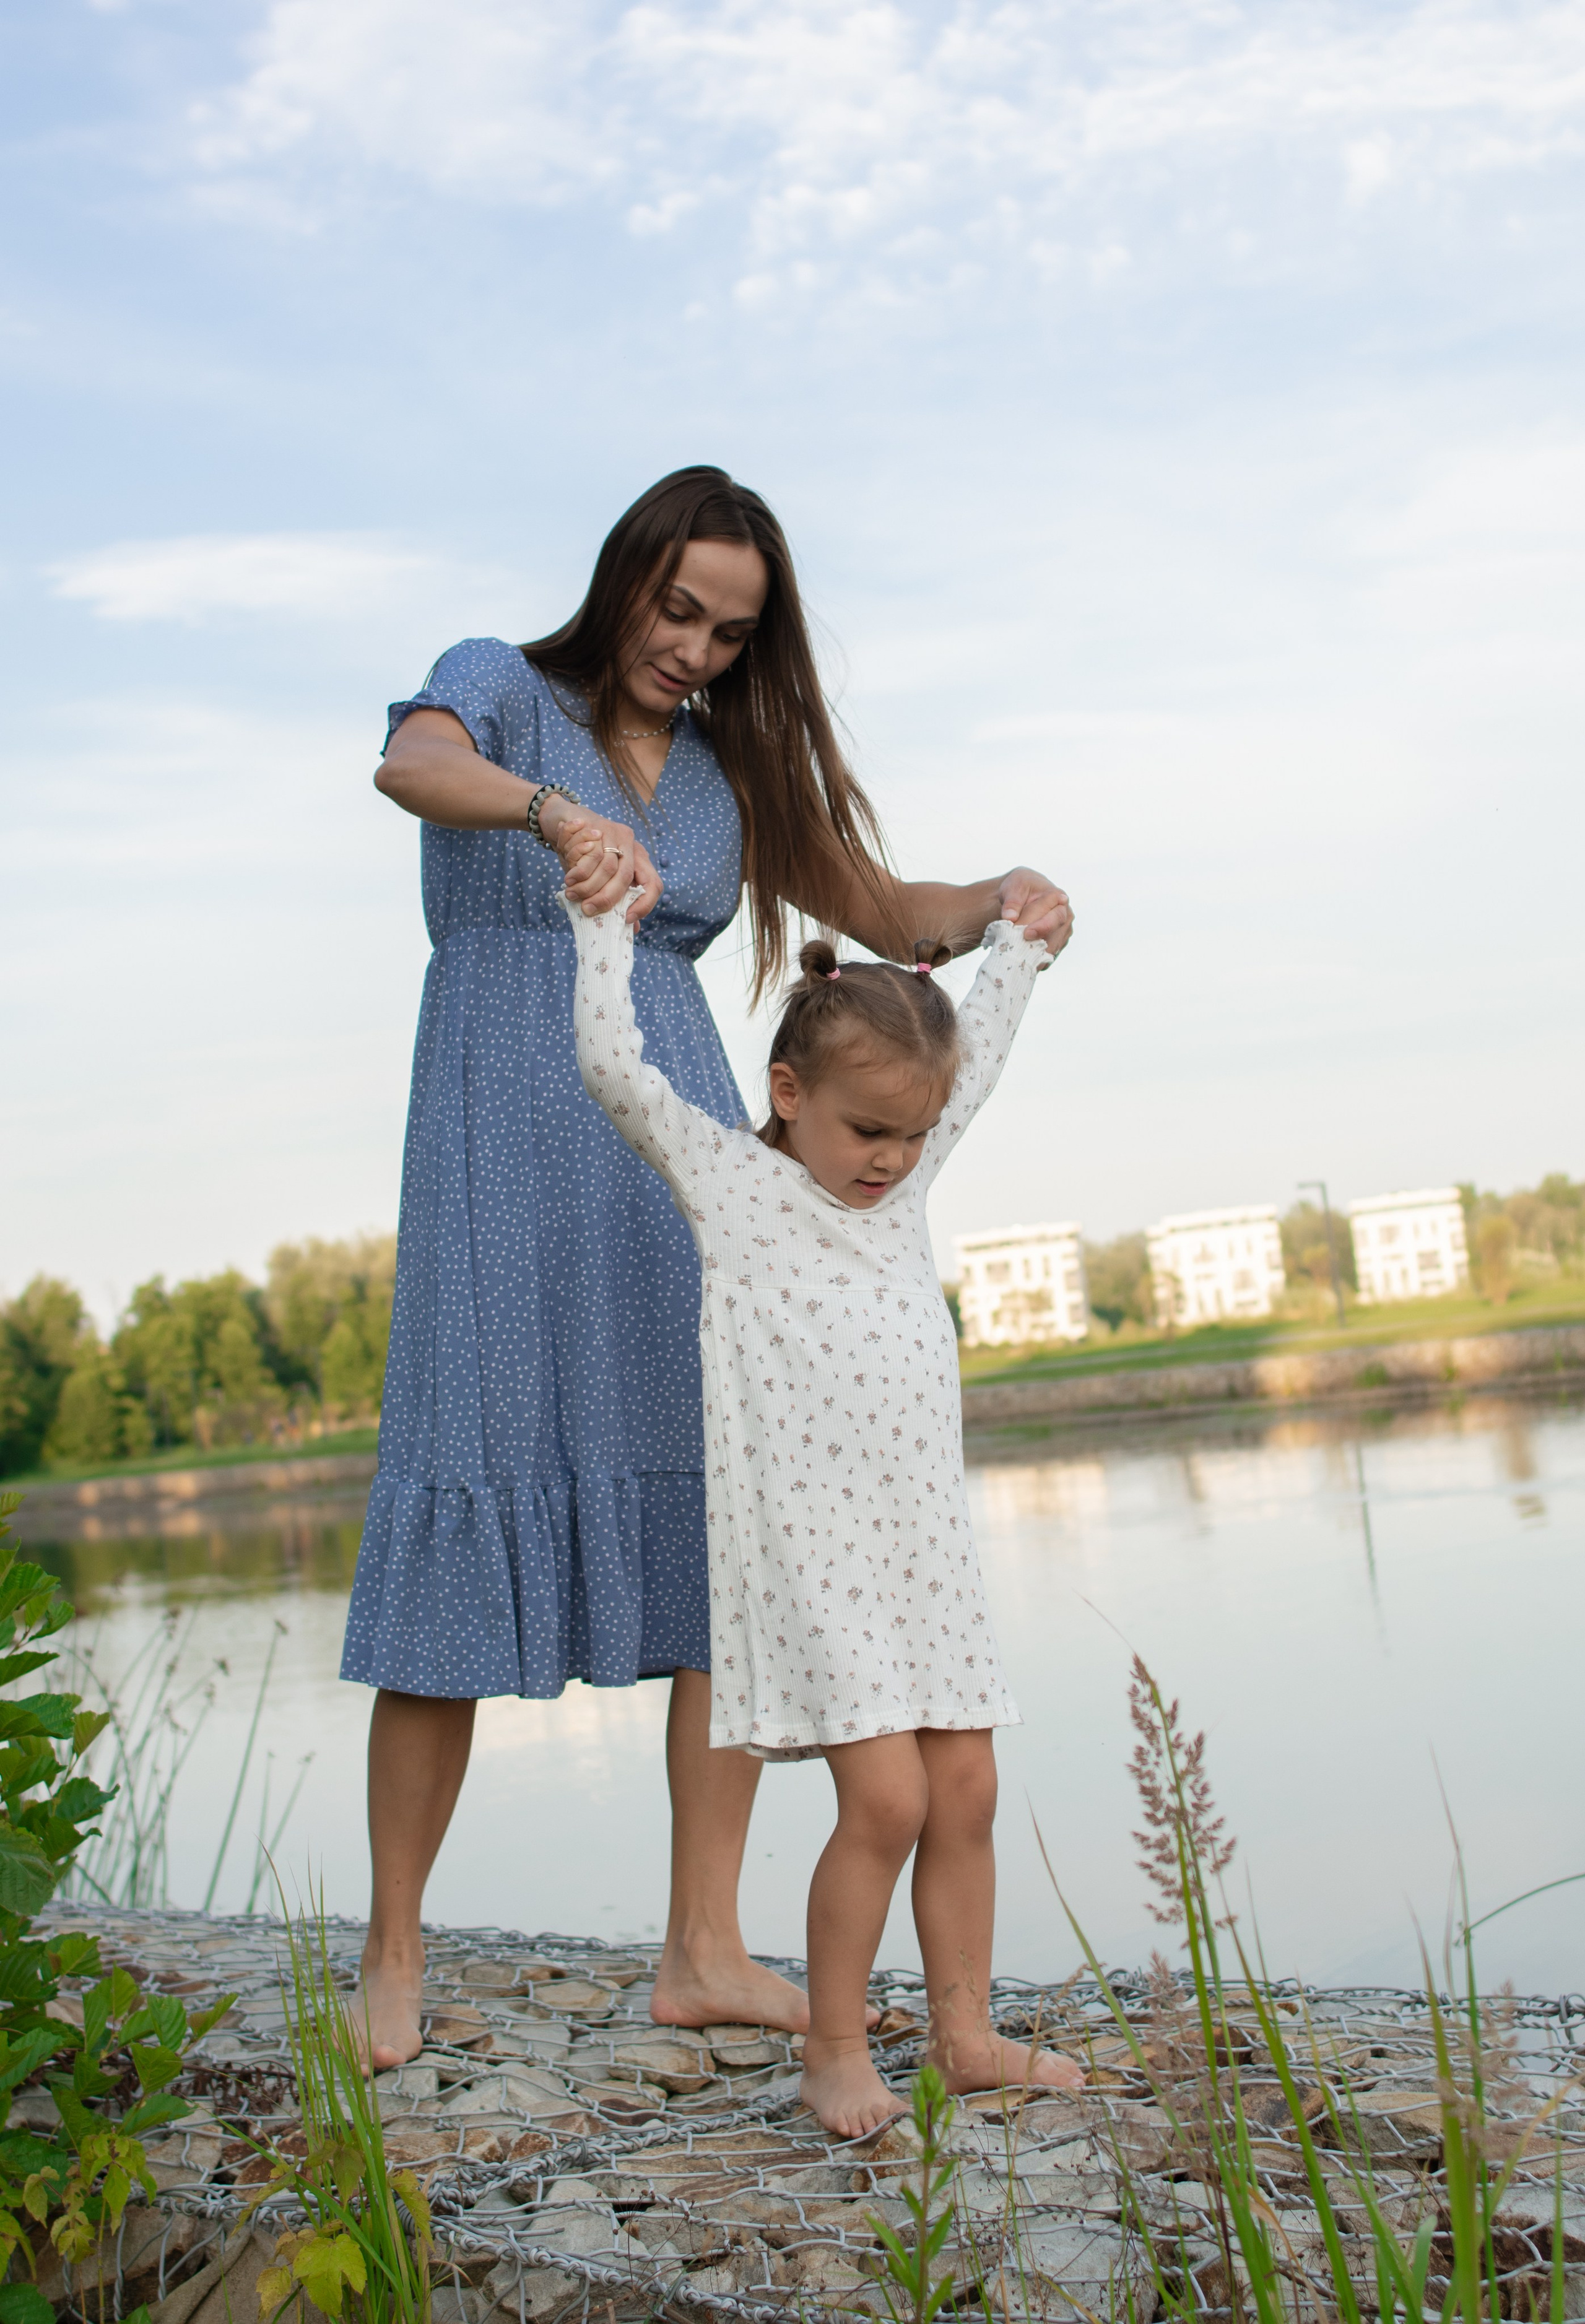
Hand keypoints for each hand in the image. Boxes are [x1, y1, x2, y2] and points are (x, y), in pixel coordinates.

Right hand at [542, 796, 660, 923]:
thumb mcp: (604, 877)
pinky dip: (578, 871)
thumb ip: (618, 898)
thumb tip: (631, 927)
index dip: (644, 905)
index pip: (654, 884)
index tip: (626, 919)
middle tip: (589, 910)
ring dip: (587, 886)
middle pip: (626, 877)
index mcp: (639, 858)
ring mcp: (614, 832)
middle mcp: (631, 843)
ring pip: (607, 866)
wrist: (567, 820)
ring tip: (573, 895)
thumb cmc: (587, 854)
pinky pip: (589, 854)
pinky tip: (570, 879)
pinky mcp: (596, 825)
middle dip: (607, 898)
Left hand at [997, 867, 1072, 957]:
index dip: (1042, 927)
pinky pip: (1049, 956)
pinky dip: (1036, 961)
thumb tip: (1010, 917)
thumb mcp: (1013, 887)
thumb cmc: (1020, 888)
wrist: (1024, 894)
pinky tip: (1023, 964)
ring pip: (1053, 949)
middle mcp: (1065, 914)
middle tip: (1021, 954)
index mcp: (1057, 898)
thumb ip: (1011, 901)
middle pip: (1056, 935)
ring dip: (1037, 957)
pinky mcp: (1058, 942)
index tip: (1026, 934)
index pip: (1054, 915)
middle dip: (1038, 946)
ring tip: (1019, 963)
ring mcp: (1064, 930)